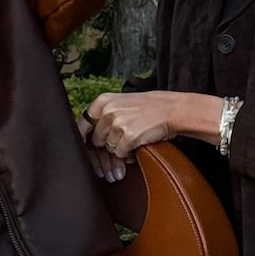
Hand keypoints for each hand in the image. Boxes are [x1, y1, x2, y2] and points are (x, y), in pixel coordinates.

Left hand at [83, 91, 223, 177]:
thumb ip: (104, 114)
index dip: (83, 139)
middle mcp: (108, 111)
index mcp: (103, 101)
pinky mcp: (128, 137)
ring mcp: (118, 124)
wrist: (173, 110)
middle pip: (96, 139)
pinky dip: (128, 154)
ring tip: (133, 143)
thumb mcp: (122, 103)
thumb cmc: (149, 108)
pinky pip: (120, 153)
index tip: (86, 148)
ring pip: (108, 148)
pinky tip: (137, 146)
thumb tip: (87, 135)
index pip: (81, 124)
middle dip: (105, 147)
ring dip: (119, 151)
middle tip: (118, 147)